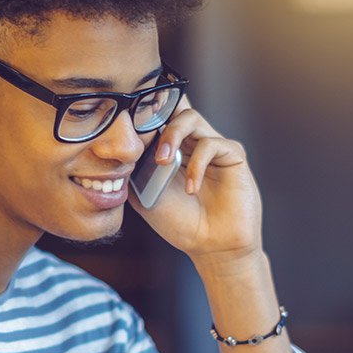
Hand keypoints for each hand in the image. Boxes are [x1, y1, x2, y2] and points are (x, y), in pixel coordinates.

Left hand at [129, 100, 263, 266]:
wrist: (210, 246)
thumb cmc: (180, 223)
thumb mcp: (144, 195)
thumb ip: (134, 168)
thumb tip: (119, 146)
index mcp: (171, 147)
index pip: (158, 114)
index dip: (143, 112)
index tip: (125, 121)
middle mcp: (192, 141)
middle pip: (174, 106)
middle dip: (155, 116)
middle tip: (143, 141)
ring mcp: (213, 146)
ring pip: (190, 117)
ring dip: (172, 135)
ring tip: (163, 162)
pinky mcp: (233, 155)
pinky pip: (211, 144)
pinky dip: (196, 165)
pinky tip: (191, 188)